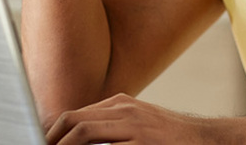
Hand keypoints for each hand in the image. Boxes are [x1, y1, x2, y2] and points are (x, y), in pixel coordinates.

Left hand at [45, 93, 214, 144]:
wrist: (205, 140)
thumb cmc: (168, 138)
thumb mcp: (136, 124)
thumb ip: (109, 127)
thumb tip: (76, 137)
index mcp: (118, 104)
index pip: (74, 115)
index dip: (52, 132)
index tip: (41, 142)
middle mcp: (123, 110)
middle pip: (74, 121)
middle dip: (52, 139)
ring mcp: (133, 125)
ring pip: (84, 132)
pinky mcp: (142, 141)